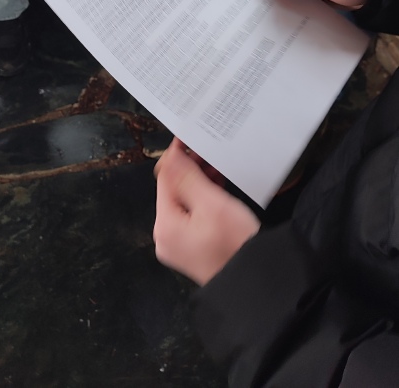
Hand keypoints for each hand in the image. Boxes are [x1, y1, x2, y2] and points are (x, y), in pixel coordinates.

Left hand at [153, 139, 259, 285]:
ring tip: (217, 166)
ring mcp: (179, 244)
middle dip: (190, 168)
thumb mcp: (212, 205)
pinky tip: (218, 185)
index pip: (164, 178)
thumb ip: (188, 178)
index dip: (176, 155)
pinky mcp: (194, 247)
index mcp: (165, 226)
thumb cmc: (236, 245)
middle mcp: (166, 236)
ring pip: (185, 201)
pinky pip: (194, 214)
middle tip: (209, 151)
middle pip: (173, 189)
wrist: (258, 286)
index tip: (190, 137)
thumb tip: (170, 155)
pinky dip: (204, 198)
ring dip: (199, 181)